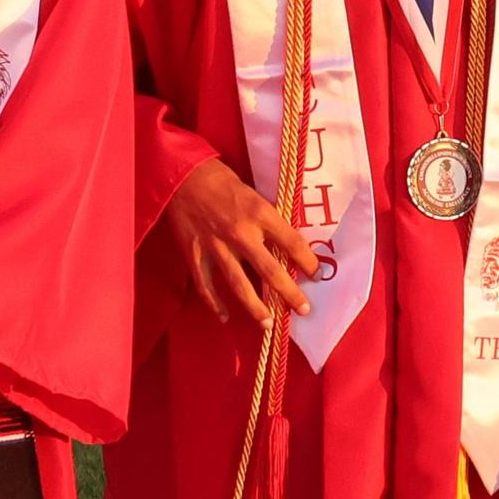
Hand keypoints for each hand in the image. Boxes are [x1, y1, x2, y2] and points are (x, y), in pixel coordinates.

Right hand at [164, 157, 316, 325]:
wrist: (182, 175)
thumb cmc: (221, 180)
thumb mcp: (253, 194)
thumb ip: (265, 220)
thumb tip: (283, 244)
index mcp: (259, 213)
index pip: (292, 242)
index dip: (308, 261)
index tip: (316, 274)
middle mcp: (241, 232)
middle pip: (271, 271)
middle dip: (290, 294)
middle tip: (303, 310)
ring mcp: (217, 246)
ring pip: (239, 285)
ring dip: (256, 308)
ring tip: (267, 323)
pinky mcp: (195, 254)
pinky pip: (206, 286)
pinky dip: (214, 303)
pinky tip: (224, 316)